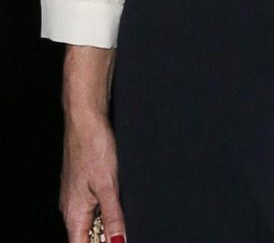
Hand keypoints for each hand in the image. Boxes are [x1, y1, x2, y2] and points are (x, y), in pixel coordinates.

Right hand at [61, 106, 124, 242]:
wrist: (86, 120)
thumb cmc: (94, 147)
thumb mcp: (109, 185)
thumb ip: (113, 216)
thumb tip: (117, 241)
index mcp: (74, 214)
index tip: (117, 242)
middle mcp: (71, 208)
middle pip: (87, 236)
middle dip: (105, 237)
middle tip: (124, 231)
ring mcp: (77, 195)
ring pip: (92, 221)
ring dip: (107, 223)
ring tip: (125, 219)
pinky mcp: (84, 184)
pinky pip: (94, 205)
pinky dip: (106, 209)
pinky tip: (119, 202)